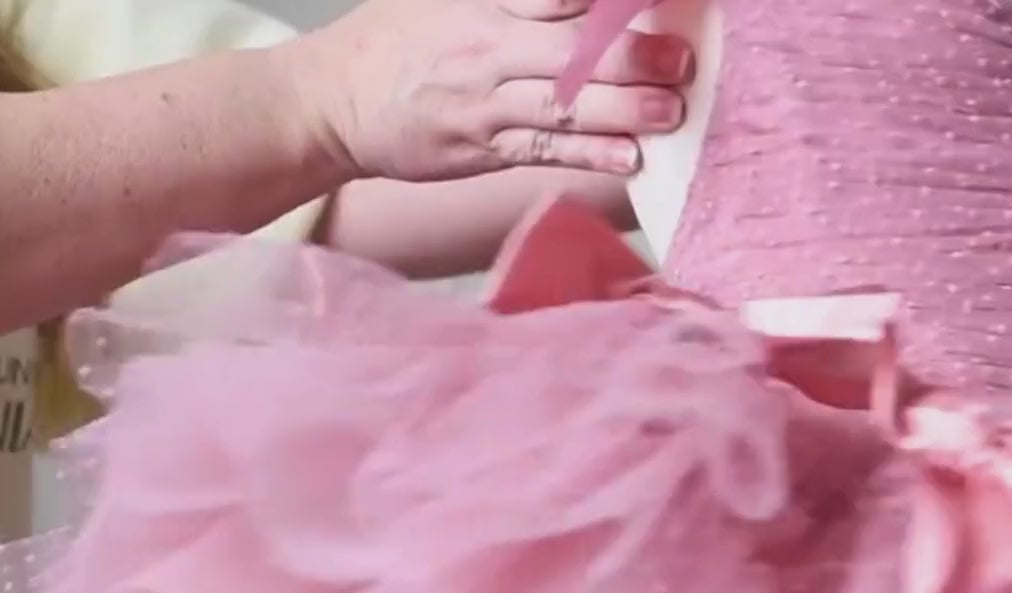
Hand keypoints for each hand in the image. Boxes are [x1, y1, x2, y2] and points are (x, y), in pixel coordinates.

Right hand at [285, 0, 690, 181]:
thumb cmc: (397, 41)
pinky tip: (630, 158)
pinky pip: (543, 152)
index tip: (653, 2)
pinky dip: (588, 155)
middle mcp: (486, 51)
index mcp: (483, 5)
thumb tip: (577, 1)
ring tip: (671, 111)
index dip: (607, 2)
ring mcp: (485, 104)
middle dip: (631, 55)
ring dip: (623, 110)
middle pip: (570, 51)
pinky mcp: (482, 149)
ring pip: (563, 106)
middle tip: (679, 58)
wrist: (331, 101)